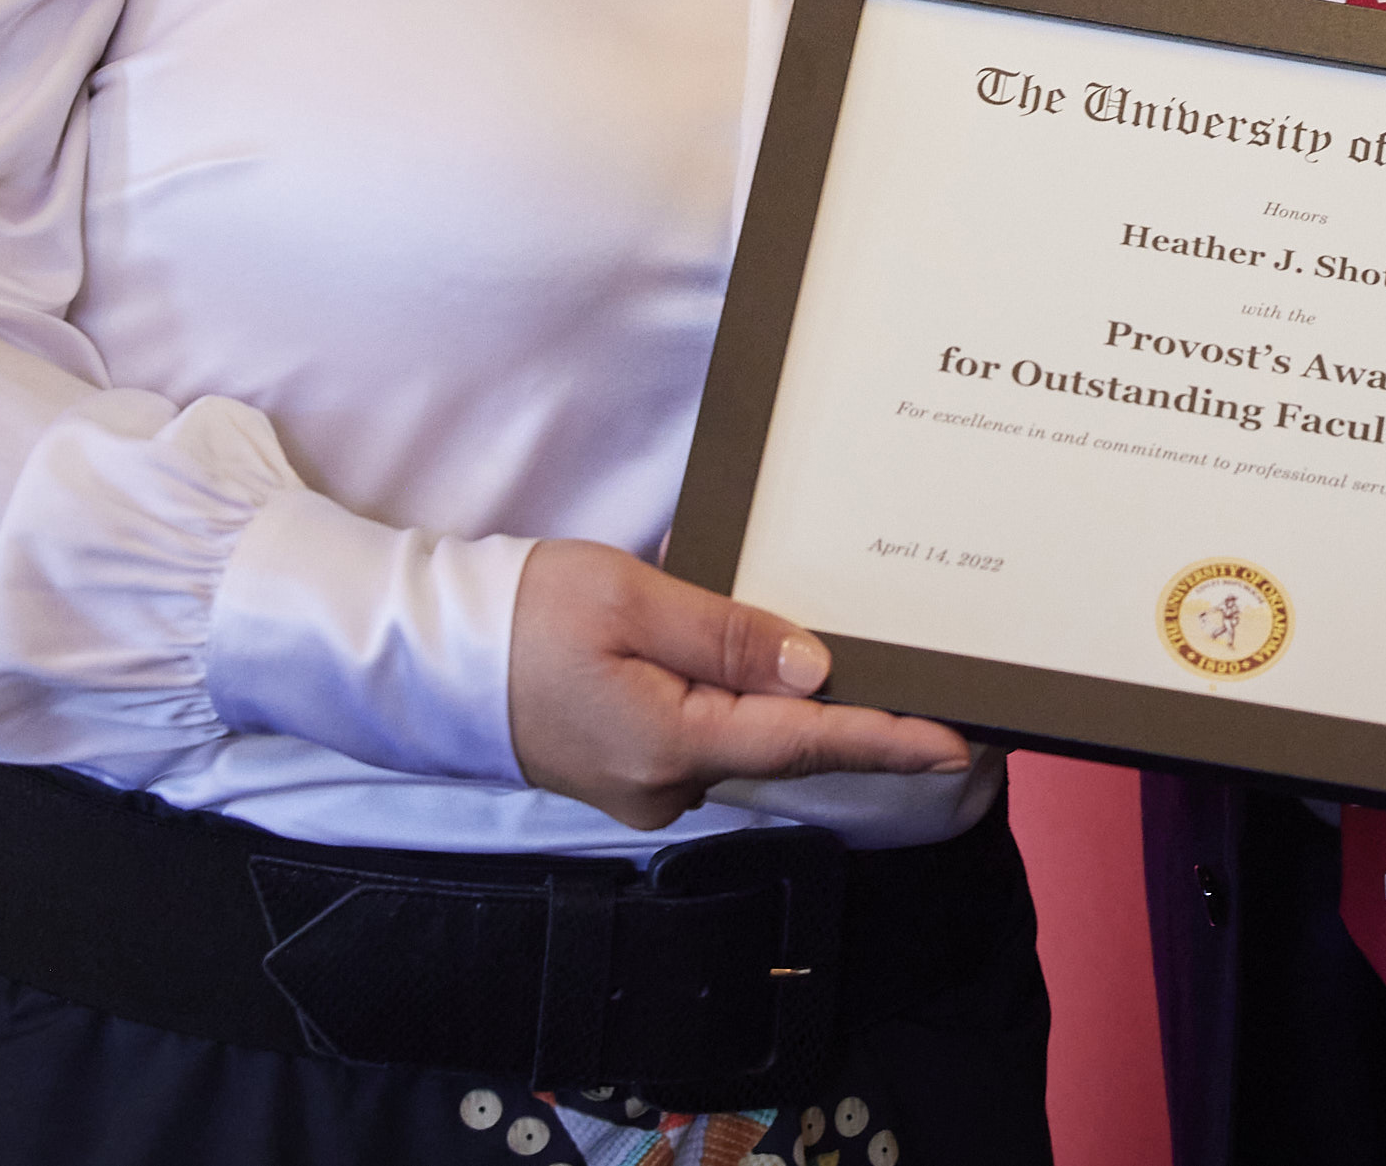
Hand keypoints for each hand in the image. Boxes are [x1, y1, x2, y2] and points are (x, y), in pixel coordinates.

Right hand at [505, 540, 972, 832]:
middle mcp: (666, 785)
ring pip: (747, 739)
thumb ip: (726, 634)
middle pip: (784, 746)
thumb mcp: (629, 599)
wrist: (426, 654)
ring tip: (862, 663)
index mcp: (670, 744)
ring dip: (798, 705)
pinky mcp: (631, 768)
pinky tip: (766, 662)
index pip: (804, 741)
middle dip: (858, 717)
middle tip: (936, 691)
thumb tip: (815, 667)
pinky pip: (709, 733)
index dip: (887, 737)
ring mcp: (647, 785)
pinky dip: (745, 701)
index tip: (959, 740)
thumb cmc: (520, 614)